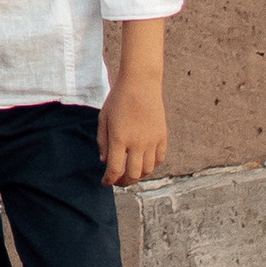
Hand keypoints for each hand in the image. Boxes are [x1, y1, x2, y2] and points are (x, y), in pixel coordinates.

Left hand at [99, 68, 167, 187]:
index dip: (109, 180)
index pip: (115, 169)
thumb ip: (103, 142)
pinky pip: (159, 159)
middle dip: (123, 182)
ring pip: (148, 170)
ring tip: (130, 173)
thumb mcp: (104, 118)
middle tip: (117, 181)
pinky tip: (144, 163)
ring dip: (138, 175)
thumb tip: (105, 162)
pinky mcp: (162, 137)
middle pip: (133, 174)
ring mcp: (152, 141)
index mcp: (120, 139)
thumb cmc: (118, 99)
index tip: (105, 183)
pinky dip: (152, 165)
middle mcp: (137, 143)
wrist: (140, 84)